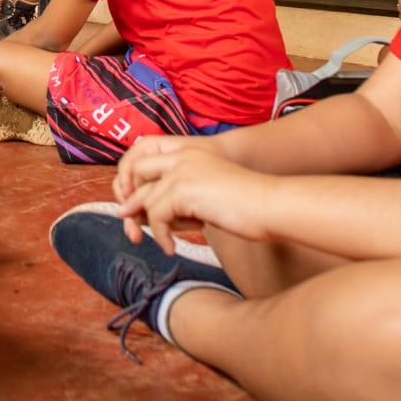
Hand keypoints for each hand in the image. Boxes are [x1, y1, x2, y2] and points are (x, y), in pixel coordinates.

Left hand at [113, 134, 273, 249]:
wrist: (270, 204)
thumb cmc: (245, 205)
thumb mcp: (206, 195)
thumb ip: (178, 198)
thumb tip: (144, 215)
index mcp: (188, 153)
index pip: (145, 162)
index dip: (135, 185)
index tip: (136, 210)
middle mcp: (181, 157)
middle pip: (136, 175)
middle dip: (130, 202)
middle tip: (132, 229)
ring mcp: (181, 172)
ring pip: (145, 199)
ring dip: (149, 225)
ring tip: (162, 242)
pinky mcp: (183, 190)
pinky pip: (156, 215)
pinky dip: (160, 235)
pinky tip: (170, 247)